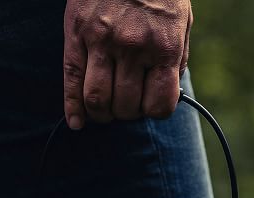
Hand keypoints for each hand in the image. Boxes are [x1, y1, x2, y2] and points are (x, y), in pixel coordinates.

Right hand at [63, 0, 191, 128]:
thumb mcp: (181, 20)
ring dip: (102, 114)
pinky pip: (72, 81)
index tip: (149, 106)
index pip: (159, 105)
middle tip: (126, 104)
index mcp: (164, 46)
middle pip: (126, 107)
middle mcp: (133, 46)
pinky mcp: (77, 32)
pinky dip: (73, 108)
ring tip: (105, 109)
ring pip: (98, 101)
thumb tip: (167, 95)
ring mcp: (102, 40)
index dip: (154, 112)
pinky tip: (77, 122)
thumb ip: (176, 58)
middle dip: (127, 113)